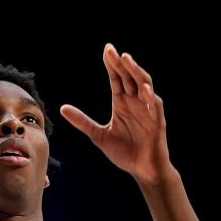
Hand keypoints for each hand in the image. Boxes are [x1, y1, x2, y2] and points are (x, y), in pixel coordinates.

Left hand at [61, 46, 173, 185]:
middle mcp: (136, 101)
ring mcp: (148, 110)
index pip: (116, 78)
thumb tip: (63, 108)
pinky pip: (155, 106)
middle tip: (111, 50)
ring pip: (144, 85)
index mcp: (122, 102)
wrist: (143, 171)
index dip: (111, 65)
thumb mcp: (99, 136)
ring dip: (136, 72)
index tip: (105, 50)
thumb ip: (82, 121)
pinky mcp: (157, 121)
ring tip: (126, 60)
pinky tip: (144, 89)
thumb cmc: (125, 152)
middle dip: (120, 63)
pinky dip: (150, 97)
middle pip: (128, 77)